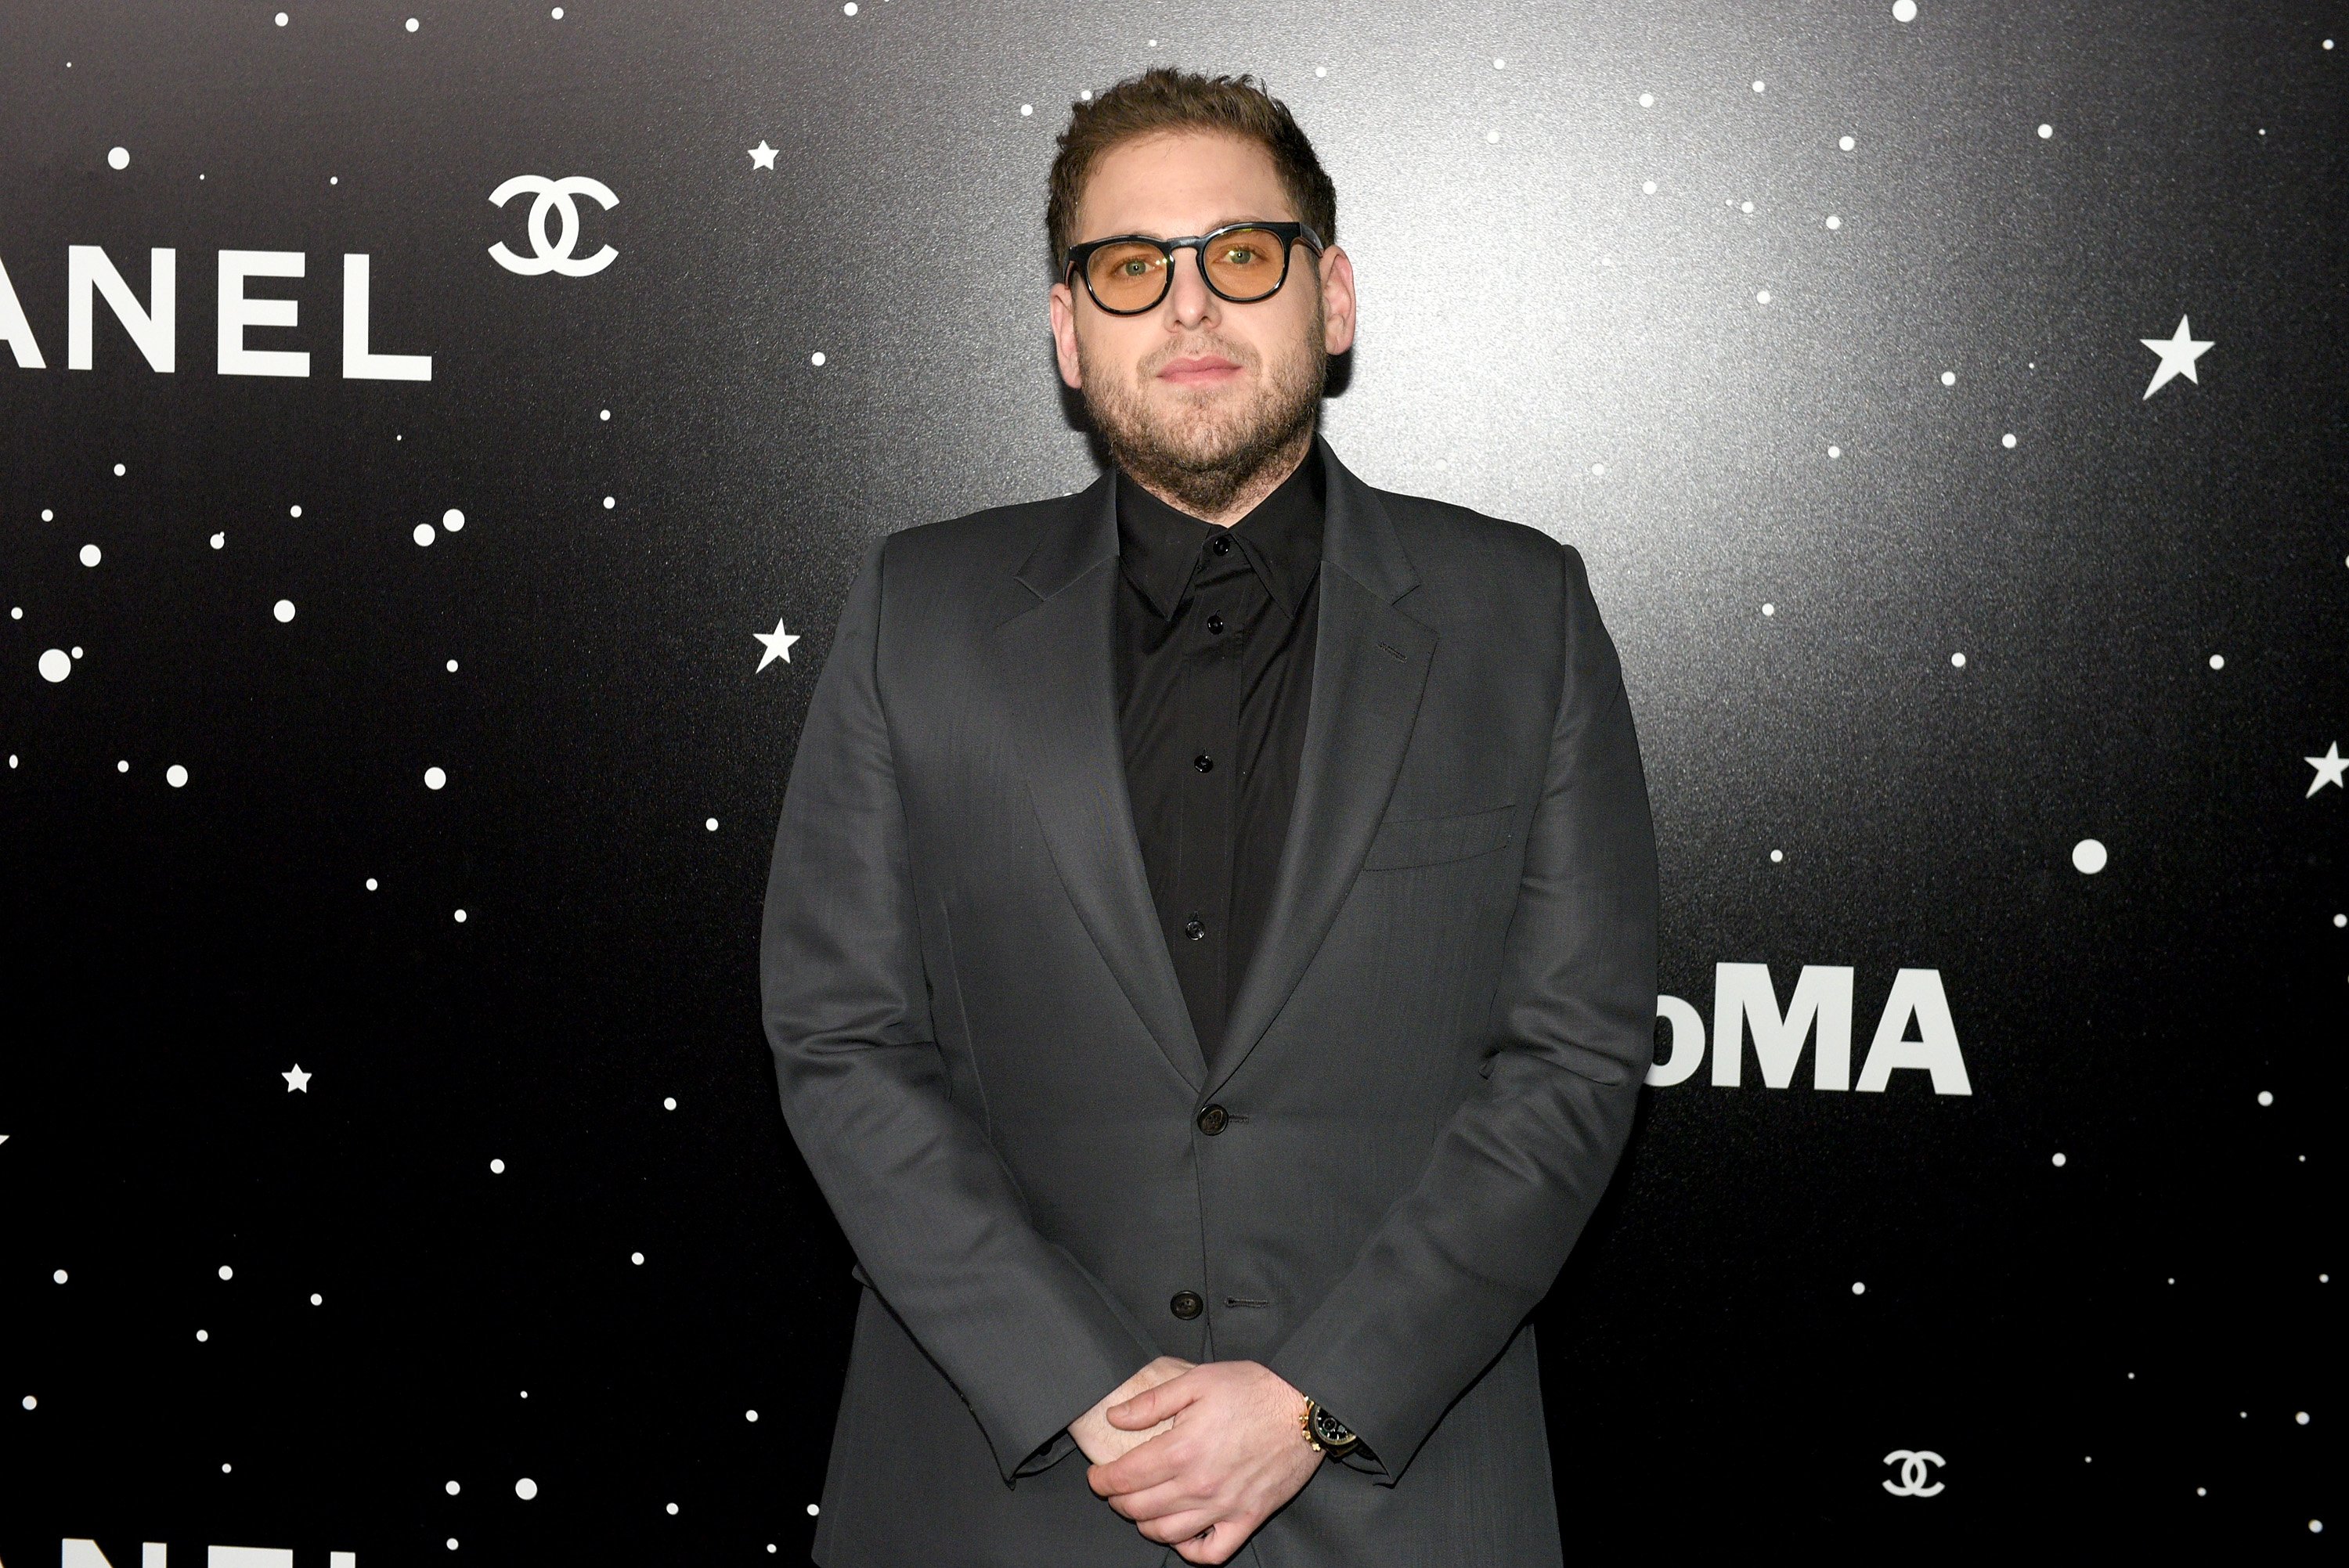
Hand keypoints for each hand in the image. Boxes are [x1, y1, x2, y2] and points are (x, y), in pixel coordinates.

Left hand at [1085, 1360, 1324, 1563]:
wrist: (1305, 1407)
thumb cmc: (1254, 1389)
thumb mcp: (1197, 1380)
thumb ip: (1152, 1402)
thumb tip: (1115, 1417)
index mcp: (1182, 1449)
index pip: (1125, 1477)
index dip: (1102, 1480)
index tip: (1097, 1476)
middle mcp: (1199, 1485)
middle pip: (1140, 1508)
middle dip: (1118, 1501)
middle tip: (1115, 1489)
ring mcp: (1224, 1507)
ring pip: (1167, 1534)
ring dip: (1145, 1524)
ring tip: (1142, 1508)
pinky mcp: (1248, 1518)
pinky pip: (1212, 1552)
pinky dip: (1190, 1550)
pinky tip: (1182, 1534)